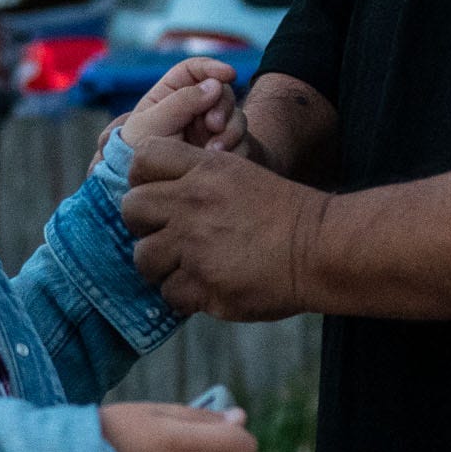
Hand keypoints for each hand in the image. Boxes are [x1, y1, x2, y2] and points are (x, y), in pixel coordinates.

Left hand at [118, 58, 247, 155]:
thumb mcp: (153, 126)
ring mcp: (210, 128)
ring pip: (236, 117)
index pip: (194, 70)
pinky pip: (241, 143)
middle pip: (221, 92)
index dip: (213, 67)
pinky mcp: (222, 149)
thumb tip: (215, 85)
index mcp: (171, 94)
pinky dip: (236, 149)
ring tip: (214, 151)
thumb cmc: (137, 155)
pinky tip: (221, 161)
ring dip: (231, 131)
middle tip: (214, 126)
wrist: (147, 192)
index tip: (229, 75)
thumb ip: (181, 102)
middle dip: (223, 106)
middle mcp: (194, 108)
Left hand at [122, 135, 333, 320]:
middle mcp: (192, 203)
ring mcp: (194, 245)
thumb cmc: (283, 213)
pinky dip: (184, 294)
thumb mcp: (239, 173)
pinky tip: (206, 286)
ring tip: (187, 266)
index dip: (143, 178)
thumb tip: (155, 193)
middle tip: (167, 236)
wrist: (319, 249)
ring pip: (143, 256)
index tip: (157, 196)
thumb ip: (195, 177)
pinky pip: (168, 292)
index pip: (143, 158)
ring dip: (161, 265)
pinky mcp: (202, 284)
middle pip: (131, 208)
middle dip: (144, 224)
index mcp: (204, 169)